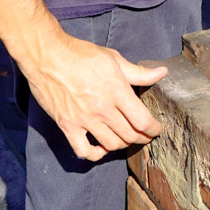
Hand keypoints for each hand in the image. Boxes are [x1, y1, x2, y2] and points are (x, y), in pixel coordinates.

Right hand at [20, 32, 169, 160]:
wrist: (47, 57)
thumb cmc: (81, 55)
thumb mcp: (113, 59)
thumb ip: (138, 72)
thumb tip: (162, 73)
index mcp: (116, 90)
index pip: (142, 120)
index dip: (153, 129)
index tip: (156, 129)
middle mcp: (102, 108)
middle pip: (129, 135)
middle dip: (142, 137)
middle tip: (145, 135)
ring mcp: (84, 119)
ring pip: (111, 144)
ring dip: (122, 144)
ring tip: (126, 138)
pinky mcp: (67, 126)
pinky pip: (83, 151)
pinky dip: (96, 154)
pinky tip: (101, 148)